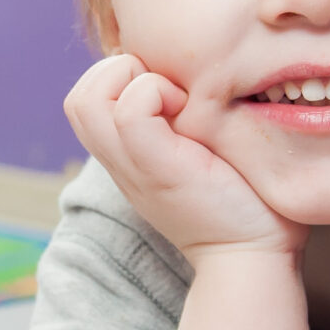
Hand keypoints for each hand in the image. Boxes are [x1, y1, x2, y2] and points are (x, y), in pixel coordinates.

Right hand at [64, 54, 304, 263]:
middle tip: (169, 92)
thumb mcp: (200, 158)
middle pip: (78, 97)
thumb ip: (184, 128)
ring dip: (132, 79)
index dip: (121, 79)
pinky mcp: (155, 166)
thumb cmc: (244, 205)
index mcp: (127, 158)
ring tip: (176, 100)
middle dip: (119, 72)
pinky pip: (129, 111)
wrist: (251, 257)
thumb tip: (194, 85)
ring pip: (86, 98)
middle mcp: (119, 162)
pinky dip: (154, 92)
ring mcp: (131, 165)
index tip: (170, 93)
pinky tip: (189, 111)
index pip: (88, 101)